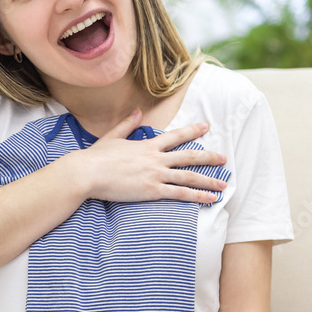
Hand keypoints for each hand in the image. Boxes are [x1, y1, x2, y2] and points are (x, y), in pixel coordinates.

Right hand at [80, 110, 227, 203]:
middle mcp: (155, 158)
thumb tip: (137, 111)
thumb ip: (127, 124)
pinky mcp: (152, 191)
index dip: (192, 131)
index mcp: (147, 145)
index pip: (175, 136)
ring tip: (223, 185)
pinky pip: (180, 193)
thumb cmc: (96, 157)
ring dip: (208, 180)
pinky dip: (197, 196)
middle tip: (224, 158)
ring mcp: (155, 174)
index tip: (206, 127)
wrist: (87, 173)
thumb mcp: (112, 137)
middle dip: (208, 157)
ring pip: (189, 176)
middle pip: (188, 156)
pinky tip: (210, 199)